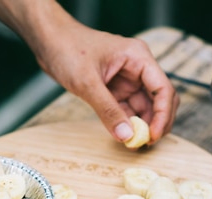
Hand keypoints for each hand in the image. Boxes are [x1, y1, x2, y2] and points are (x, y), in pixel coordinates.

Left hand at [0, 0, 178, 144]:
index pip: (163, 88)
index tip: (153, 135)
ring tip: (134, 144)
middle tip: (147, 143)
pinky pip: (128, 110)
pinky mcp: (115, 89)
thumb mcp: (87, 83)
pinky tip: (123, 136)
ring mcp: (127, 80)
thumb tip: (126, 136)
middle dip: (157, 122)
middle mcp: (137, 68)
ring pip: (145, 107)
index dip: (163, 114)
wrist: (48, 41)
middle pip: (160, 99)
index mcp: (138, 58)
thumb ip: (108, 110)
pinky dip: (127, 123)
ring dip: (142, 125)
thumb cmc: (67, 49)